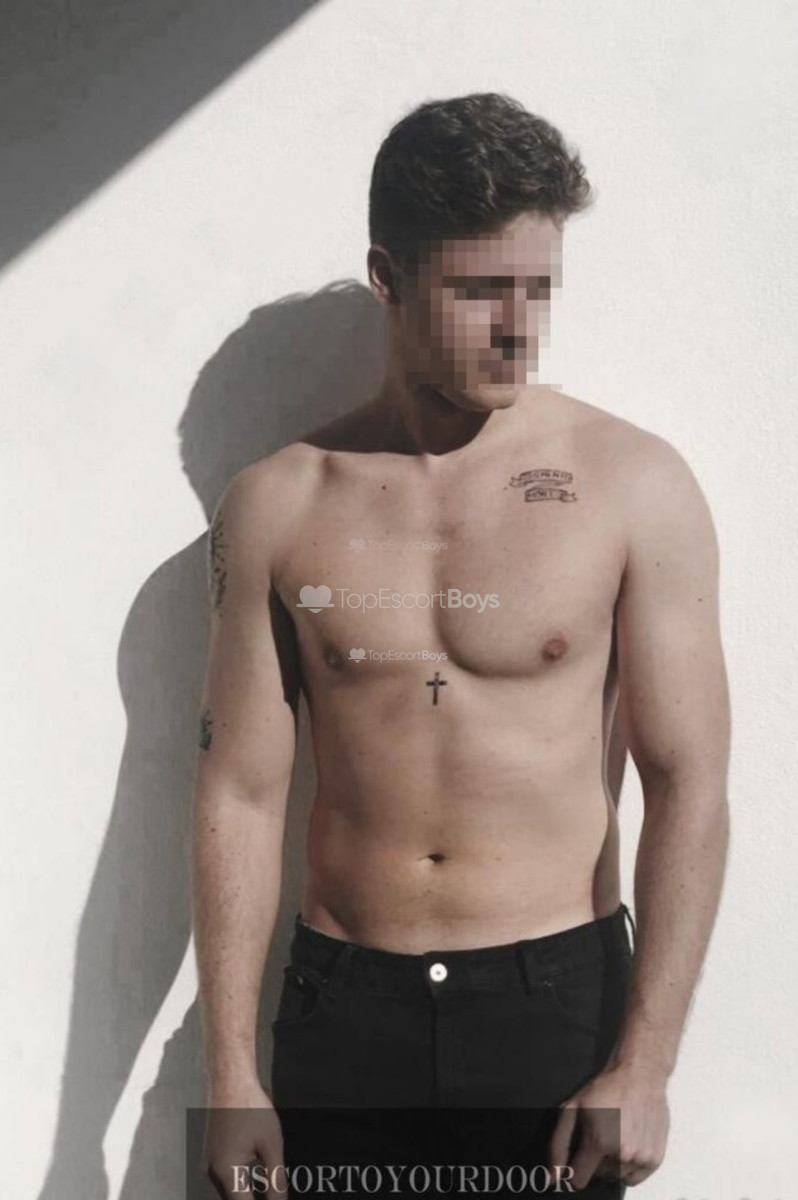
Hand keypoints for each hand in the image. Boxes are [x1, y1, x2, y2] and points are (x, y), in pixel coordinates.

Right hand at [202, 1077, 287, 1199]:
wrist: (230, 1081)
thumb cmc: (249, 1106)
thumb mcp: (271, 1145)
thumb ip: (276, 1178)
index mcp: (227, 1171)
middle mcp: (213, 1171)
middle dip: (252, 1199)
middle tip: (272, 1196)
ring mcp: (210, 1164)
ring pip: (228, 1193)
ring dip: (244, 1195)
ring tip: (266, 1190)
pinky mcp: (212, 1156)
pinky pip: (225, 1180)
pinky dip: (239, 1186)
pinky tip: (254, 1182)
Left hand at [548, 1062, 669, 1188]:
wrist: (640, 1075)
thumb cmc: (606, 1088)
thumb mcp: (572, 1108)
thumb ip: (559, 1144)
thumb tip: (554, 1175)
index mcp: (599, 1141)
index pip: (579, 1179)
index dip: (574, 1169)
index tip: (577, 1158)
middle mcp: (622, 1154)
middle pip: (598, 1176)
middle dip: (595, 1160)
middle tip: (601, 1134)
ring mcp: (641, 1158)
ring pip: (616, 1176)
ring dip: (613, 1163)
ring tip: (616, 1135)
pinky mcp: (655, 1159)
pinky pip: (635, 1178)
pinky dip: (629, 1167)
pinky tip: (629, 1143)